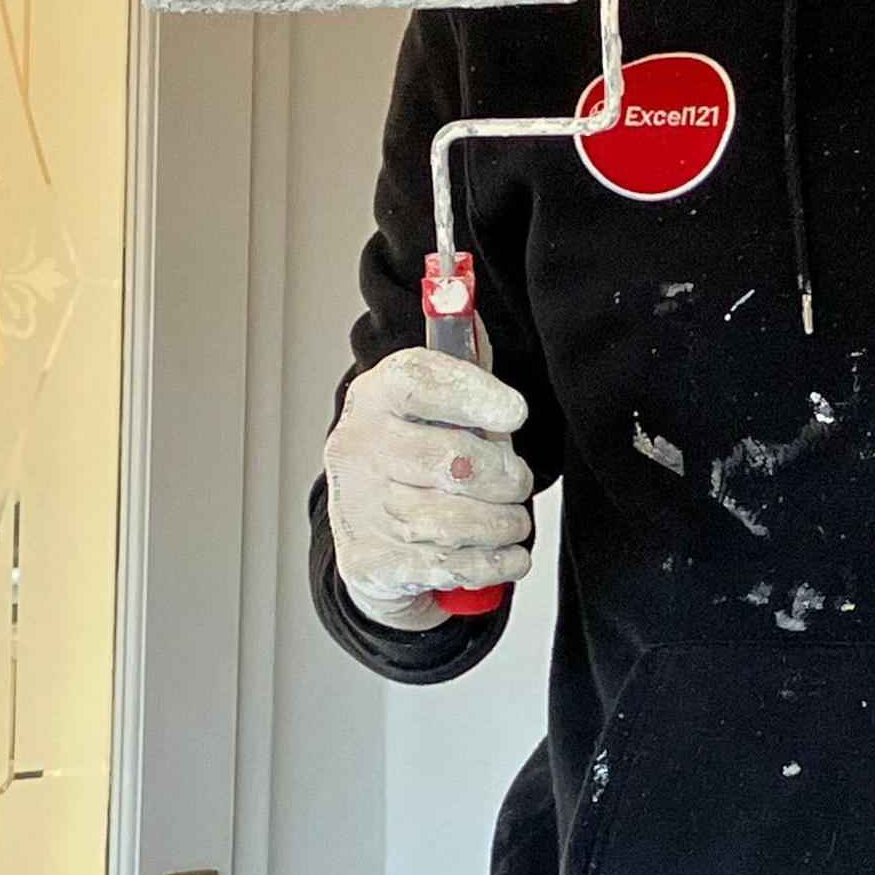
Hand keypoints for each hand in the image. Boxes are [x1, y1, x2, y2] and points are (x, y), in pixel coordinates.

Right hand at [322, 346, 536, 630]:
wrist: (378, 546)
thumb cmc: (418, 465)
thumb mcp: (436, 410)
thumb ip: (461, 367)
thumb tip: (470, 309)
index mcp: (374, 399)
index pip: (416, 382)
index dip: (472, 393)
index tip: (516, 412)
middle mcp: (358, 450)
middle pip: (452, 461)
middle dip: (506, 477)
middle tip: (516, 482)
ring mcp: (360, 509)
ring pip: (456, 521)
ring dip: (503, 525)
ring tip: (511, 520)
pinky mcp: (372, 562)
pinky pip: (451, 564)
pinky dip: (492, 562)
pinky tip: (502, 554)